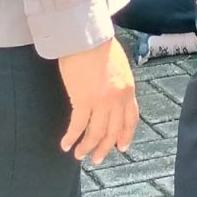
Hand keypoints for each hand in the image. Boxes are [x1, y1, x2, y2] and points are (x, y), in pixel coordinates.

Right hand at [55, 38, 137, 165]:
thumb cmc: (99, 46)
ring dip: (87, 147)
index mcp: (128, 90)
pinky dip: (71, 137)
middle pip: (112, 131)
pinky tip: (66, 144)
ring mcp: (101, 102)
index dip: (125, 135)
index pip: (130, 120)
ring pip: (95, 133)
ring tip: (80, 155)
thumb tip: (113, 98)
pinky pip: (78, 126)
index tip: (121, 147)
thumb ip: (119, 86)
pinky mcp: (83, 101)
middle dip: (104, 147)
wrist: (87, 37)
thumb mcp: (120, 68)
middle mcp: (117, 100)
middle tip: (98, 159)